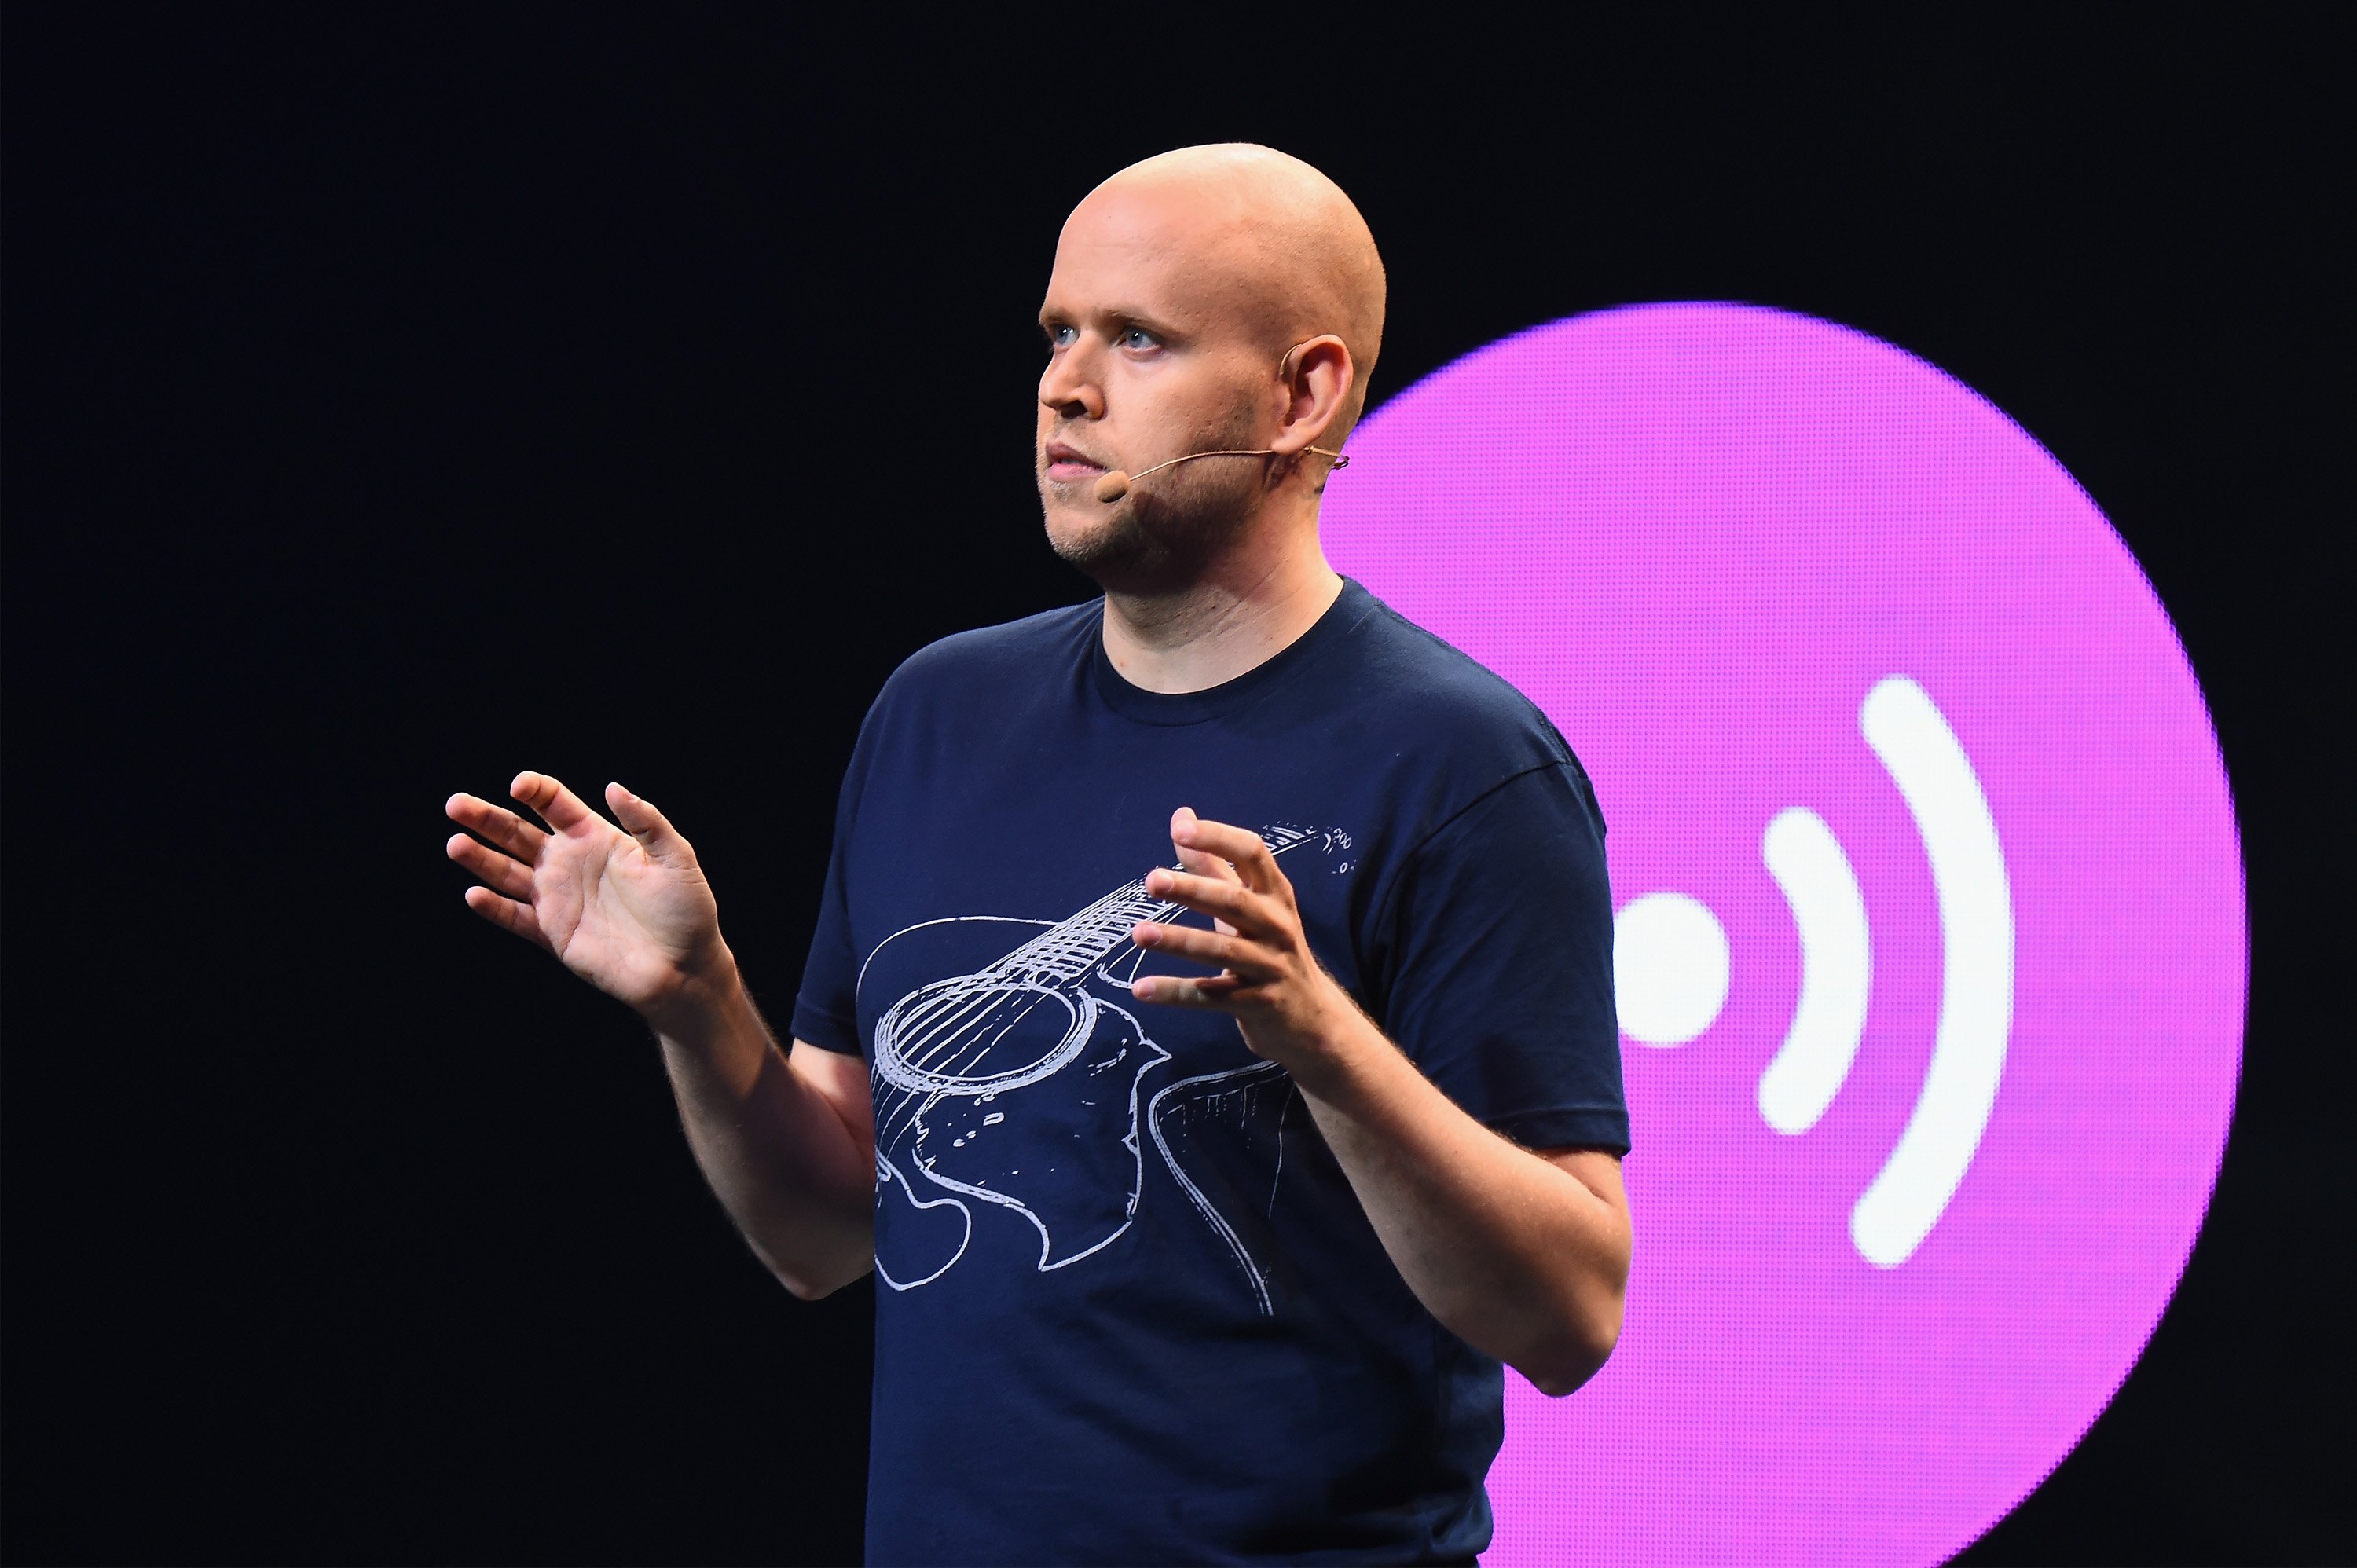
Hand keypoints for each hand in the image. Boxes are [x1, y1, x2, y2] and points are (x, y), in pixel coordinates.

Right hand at [445, 772, 729, 1019]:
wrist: (684, 969)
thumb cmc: (686, 911)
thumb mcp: (676, 858)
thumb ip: (647, 821)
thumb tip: (614, 787)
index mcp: (596, 837)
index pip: (554, 804)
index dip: (535, 790)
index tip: (520, 786)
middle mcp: (569, 863)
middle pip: (517, 833)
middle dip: (485, 818)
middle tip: (455, 804)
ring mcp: (558, 898)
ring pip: (507, 872)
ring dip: (479, 858)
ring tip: (455, 844)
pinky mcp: (552, 934)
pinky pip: (515, 917)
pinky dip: (494, 907)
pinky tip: (474, 894)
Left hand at [1127, 807, 1357, 1074]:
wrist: (1312, 1019)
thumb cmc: (1271, 949)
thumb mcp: (1250, 906)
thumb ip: (1213, 866)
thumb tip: (1181, 817)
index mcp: (1275, 894)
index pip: (1252, 853)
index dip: (1218, 838)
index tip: (1181, 828)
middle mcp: (1277, 926)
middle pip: (1234, 901)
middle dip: (1192, 890)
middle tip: (1152, 881)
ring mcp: (1270, 966)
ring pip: (1222, 950)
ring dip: (1179, 940)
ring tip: (1139, 933)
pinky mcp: (1258, 1004)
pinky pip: (1212, 996)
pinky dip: (1176, 993)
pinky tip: (1141, 989)